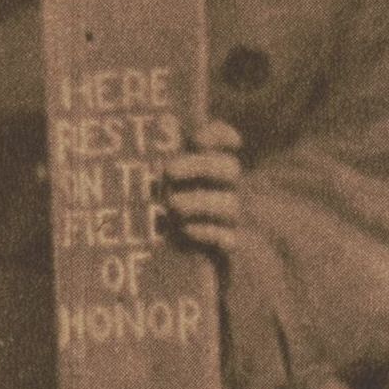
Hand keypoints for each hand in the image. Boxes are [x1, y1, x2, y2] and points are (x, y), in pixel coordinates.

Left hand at [159, 120, 242, 259]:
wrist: (193, 261)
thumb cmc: (172, 213)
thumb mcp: (168, 186)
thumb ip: (168, 160)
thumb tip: (156, 127)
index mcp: (213, 168)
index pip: (225, 142)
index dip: (219, 135)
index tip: (197, 138)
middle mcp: (227, 190)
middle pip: (230, 168)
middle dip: (200, 166)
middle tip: (168, 171)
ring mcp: (232, 219)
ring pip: (231, 204)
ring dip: (199, 202)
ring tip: (171, 204)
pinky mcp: (229, 246)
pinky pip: (230, 239)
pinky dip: (208, 233)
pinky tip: (187, 230)